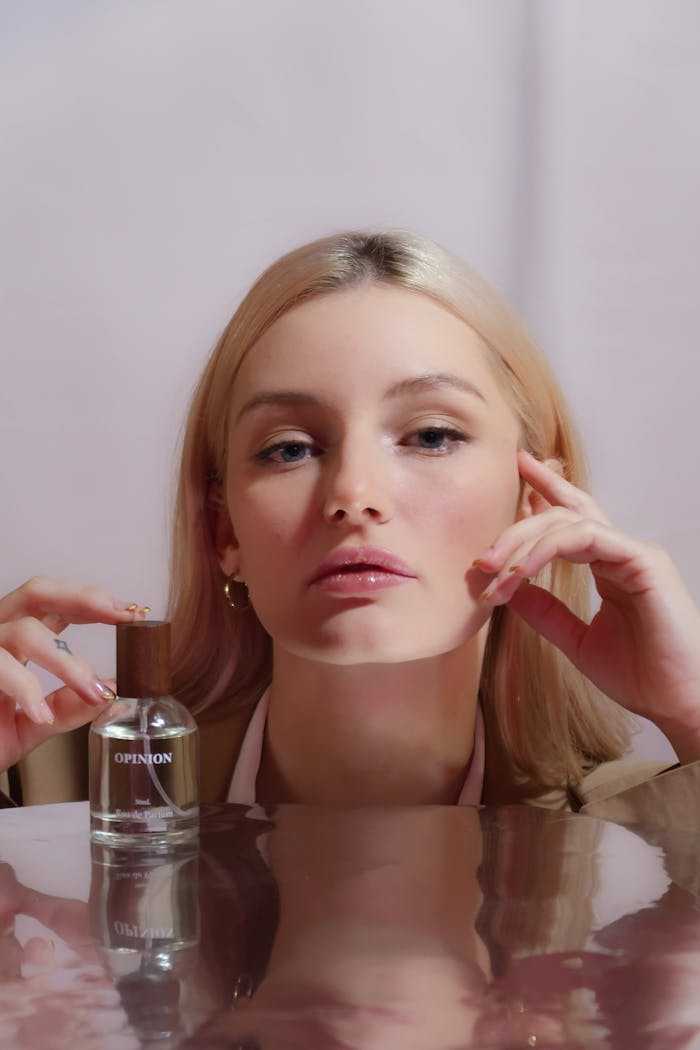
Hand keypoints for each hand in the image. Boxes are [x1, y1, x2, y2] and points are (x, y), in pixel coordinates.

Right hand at [0, 577, 148, 773]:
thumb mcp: (32, 726)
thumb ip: (68, 709)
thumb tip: (112, 693)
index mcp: (15, 642)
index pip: (56, 605)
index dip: (94, 602)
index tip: (132, 613)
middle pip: (37, 592)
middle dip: (84, 598)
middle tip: (120, 615)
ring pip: (25, 630)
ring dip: (67, 660)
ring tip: (90, 689)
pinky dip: (25, 688)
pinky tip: (42, 712)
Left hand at [474, 451, 699, 761]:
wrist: (678, 702)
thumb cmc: (640, 675)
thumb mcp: (577, 640)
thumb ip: (546, 612)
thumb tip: (511, 589)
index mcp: (608, 565)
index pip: (571, 518)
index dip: (544, 490)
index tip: (517, 471)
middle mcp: (620, 552)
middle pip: (561, 514)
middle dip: (516, 526)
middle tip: (482, 557)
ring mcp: (633, 552)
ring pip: (566, 522)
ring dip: (522, 545)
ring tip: (494, 574)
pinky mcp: (642, 560)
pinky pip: (585, 537)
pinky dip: (545, 550)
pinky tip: (520, 572)